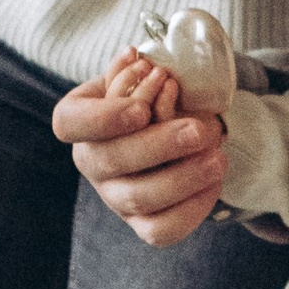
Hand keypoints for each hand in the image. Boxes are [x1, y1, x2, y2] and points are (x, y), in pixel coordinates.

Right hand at [54, 55, 226, 247]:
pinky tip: (214, 182)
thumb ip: (139, 70)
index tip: (143, 108)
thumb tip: (135, 58)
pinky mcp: (139, 222)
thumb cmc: (154, 94)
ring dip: (183, 178)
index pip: (70, 122)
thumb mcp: (142, 74)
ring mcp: (112, 196)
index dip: (104, 118)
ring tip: (218, 157)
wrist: (174, 130)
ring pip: (138, 198)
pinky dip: (192, 208)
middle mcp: (89, 160)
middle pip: (110, 161)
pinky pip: (161, 229)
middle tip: (201, 131)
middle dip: (159, 145)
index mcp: (78, 120)